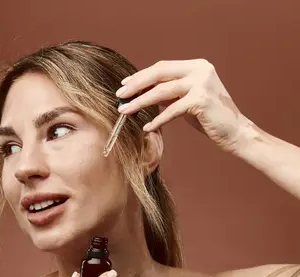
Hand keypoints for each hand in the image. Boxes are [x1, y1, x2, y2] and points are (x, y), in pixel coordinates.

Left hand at [115, 59, 247, 153]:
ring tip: (124, 111)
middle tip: (119, 95)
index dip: (140, 76)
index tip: (124, 85)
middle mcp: (200, 70)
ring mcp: (202, 83)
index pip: (161, 67)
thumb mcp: (185, 99)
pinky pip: (172, 110)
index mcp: (196, 66)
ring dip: (140, 102)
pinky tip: (147, 127)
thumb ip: (167, 92)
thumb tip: (140, 91)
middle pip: (159, 73)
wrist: (235, 132)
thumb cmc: (208, 117)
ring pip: (162, 91)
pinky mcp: (202, 100)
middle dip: (136, 85)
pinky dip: (158, 120)